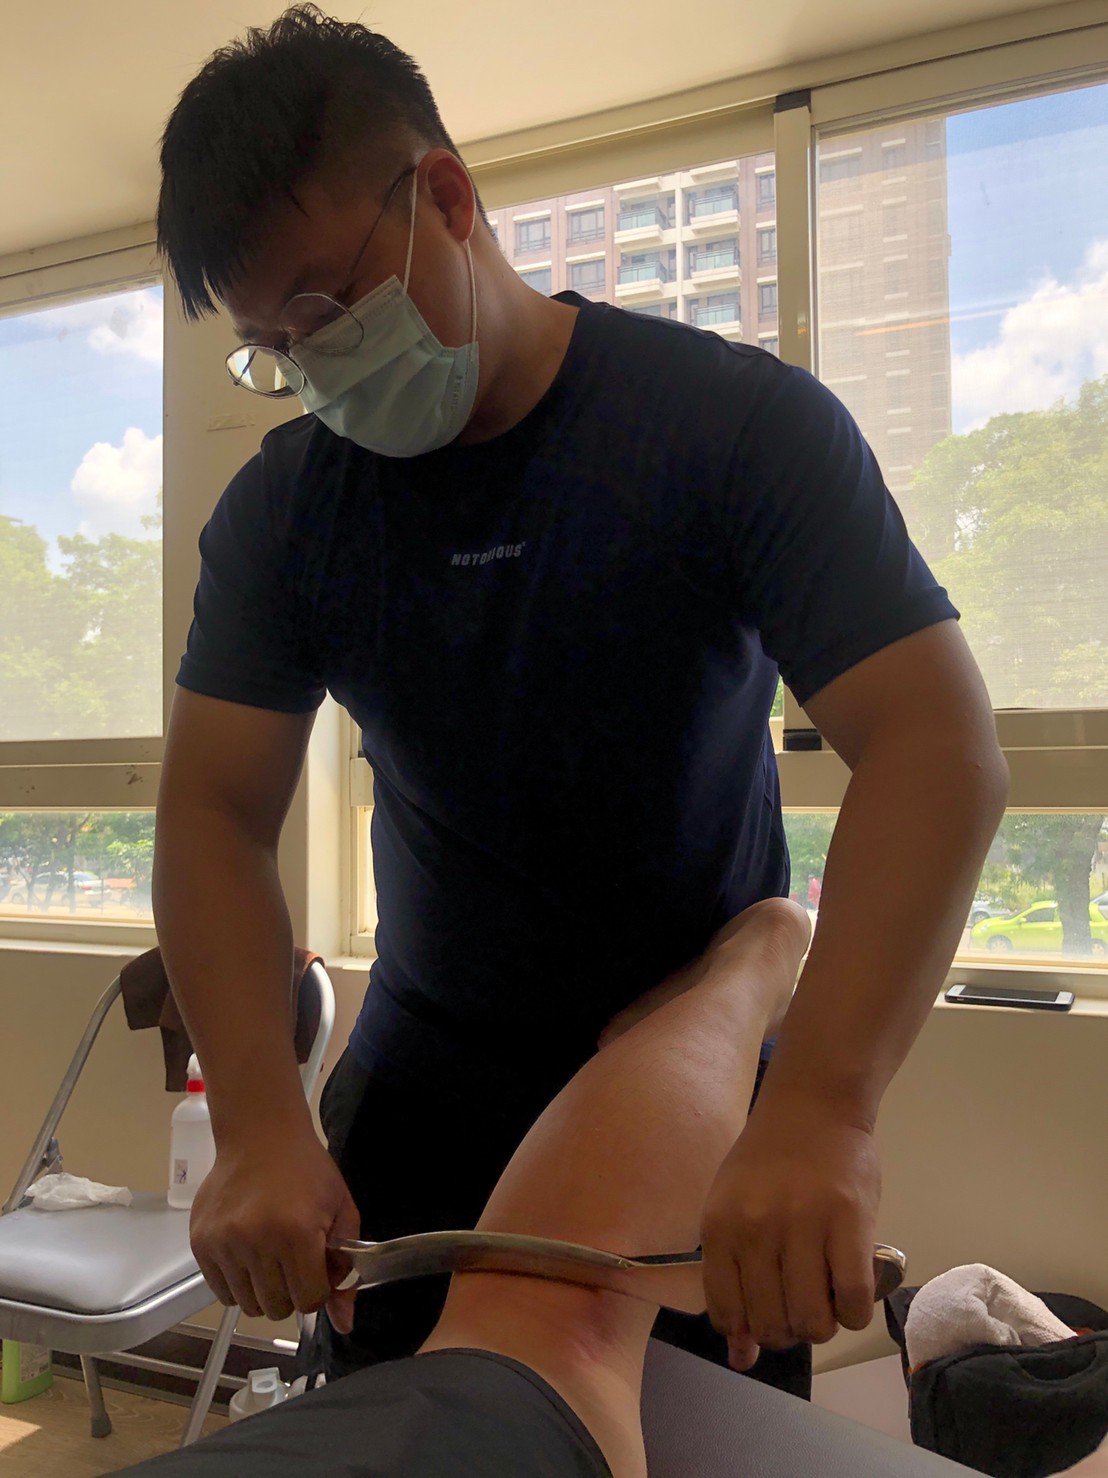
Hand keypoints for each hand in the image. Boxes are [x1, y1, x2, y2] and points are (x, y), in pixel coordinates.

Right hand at [189, 1122, 360, 1332]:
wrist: (261, 1136)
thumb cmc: (307, 1170)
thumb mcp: (341, 1210)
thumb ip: (346, 1268)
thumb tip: (345, 1323)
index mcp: (297, 1234)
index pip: (309, 1301)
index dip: (318, 1290)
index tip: (316, 1271)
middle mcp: (257, 1242)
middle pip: (277, 1308)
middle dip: (291, 1293)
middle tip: (293, 1263)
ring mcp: (224, 1243)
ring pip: (248, 1305)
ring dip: (263, 1291)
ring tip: (270, 1258)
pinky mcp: (201, 1243)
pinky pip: (221, 1292)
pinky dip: (237, 1283)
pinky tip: (248, 1255)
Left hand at [701, 1094, 881, 1369]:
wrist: (812, 1104)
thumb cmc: (767, 1160)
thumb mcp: (733, 1210)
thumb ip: (732, 1279)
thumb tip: (741, 1357)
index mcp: (719, 1226)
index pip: (727, 1313)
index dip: (749, 1330)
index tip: (764, 1318)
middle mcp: (756, 1230)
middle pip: (772, 1325)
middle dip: (788, 1332)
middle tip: (800, 1308)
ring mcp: (804, 1226)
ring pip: (814, 1321)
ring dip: (823, 1326)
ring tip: (825, 1300)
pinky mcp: (850, 1224)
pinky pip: (853, 1301)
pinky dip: (853, 1313)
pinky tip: (850, 1294)